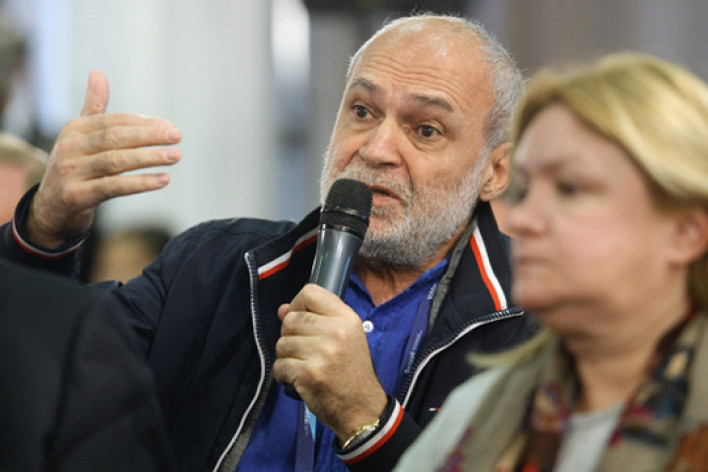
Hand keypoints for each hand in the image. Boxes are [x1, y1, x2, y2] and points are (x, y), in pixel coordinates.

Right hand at [25, 70, 181, 247]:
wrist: (50, 210)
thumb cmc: (74, 168)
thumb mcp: (80, 137)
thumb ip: (93, 107)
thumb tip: (98, 72)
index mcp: (74, 130)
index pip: (114, 121)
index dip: (143, 123)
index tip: (169, 127)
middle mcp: (70, 148)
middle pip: (115, 138)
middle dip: (149, 136)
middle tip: (177, 136)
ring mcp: (71, 173)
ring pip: (116, 161)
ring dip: (149, 157)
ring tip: (175, 155)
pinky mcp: (77, 197)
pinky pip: (114, 187)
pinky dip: (141, 183)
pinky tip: (164, 179)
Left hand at [274, 284, 387, 440]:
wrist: (362, 408)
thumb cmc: (352, 371)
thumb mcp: (346, 337)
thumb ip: (317, 319)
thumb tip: (283, 310)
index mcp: (347, 318)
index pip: (310, 292)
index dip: (298, 304)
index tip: (300, 319)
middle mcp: (336, 331)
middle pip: (291, 319)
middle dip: (290, 336)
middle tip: (304, 350)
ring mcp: (322, 352)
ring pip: (282, 343)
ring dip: (287, 357)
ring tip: (303, 366)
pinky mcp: (308, 373)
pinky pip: (280, 365)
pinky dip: (284, 375)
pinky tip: (298, 379)